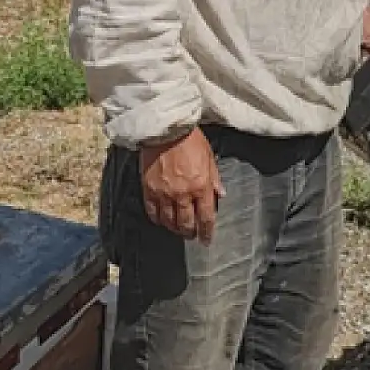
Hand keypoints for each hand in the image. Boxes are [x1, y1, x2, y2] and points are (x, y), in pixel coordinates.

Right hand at [139, 128, 224, 242]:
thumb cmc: (190, 140)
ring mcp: (164, 194)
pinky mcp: (148, 190)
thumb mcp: (209, 157)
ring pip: (169, 221)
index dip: (207, 232)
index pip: (206, 217)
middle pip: (186, 223)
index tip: (206, 240)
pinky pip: (152, 212)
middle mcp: (183, 194)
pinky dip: (157, 219)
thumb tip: (220, 195)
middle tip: (191, 235)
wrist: (165, 129)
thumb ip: (214, 178)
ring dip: (174, 228)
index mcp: (201, 186)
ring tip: (177, 229)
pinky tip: (161, 220)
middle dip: (190, 233)